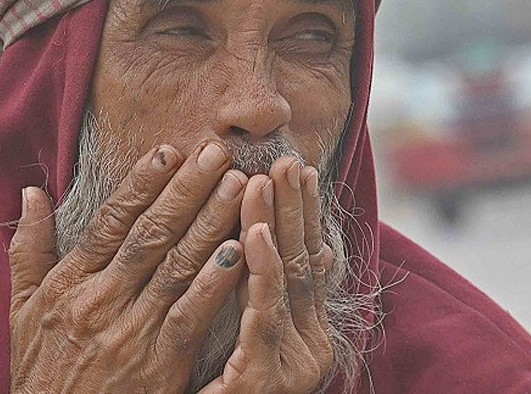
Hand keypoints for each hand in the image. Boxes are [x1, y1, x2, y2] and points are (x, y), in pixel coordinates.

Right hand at [7, 141, 247, 393]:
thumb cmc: (42, 373)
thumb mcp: (21, 310)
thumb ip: (29, 249)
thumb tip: (32, 192)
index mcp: (68, 284)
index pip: (110, 221)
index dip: (141, 183)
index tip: (170, 150)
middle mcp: (97, 302)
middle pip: (149, 234)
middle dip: (186, 190)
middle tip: (217, 152)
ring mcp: (128, 333)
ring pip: (175, 266)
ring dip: (210, 223)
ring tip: (238, 187)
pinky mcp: (156, 366)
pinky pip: (189, 317)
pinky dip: (213, 284)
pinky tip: (238, 253)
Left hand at [199, 158, 335, 393]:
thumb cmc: (222, 392)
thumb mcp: (251, 340)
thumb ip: (266, 292)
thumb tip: (299, 247)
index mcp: (302, 328)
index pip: (303, 256)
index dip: (301, 212)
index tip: (296, 168)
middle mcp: (308, 342)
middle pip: (302, 260)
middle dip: (295, 207)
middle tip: (289, 160)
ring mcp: (292, 361)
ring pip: (287, 280)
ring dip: (280, 224)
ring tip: (270, 180)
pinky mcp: (266, 377)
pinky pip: (264, 316)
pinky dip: (263, 272)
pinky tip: (257, 236)